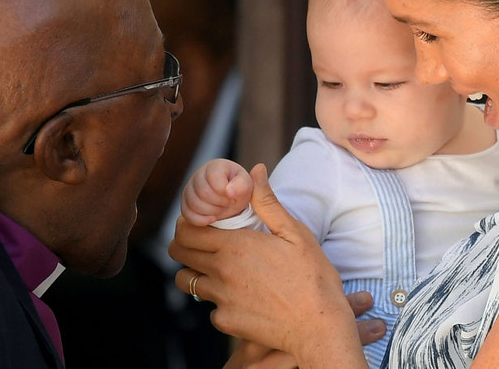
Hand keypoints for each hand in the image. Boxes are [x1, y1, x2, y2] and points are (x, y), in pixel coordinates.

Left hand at [170, 164, 368, 368]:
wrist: (320, 327)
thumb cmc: (314, 278)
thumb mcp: (295, 234)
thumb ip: (268, 203)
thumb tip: (255, 171)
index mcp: (236, 245)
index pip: (187, 230)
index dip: (187, 223)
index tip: (200, 221)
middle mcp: (221, 271)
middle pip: (178, 253)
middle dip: (185, 244)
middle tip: (204, 241)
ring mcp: (221, 299)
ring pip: (187, 281)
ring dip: (197, 272)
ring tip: (220, 269)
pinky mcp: (226, 322)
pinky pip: (210, 308)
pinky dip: (220, 301)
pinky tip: (243, 297)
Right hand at [182, 158, 253, 225]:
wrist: (232, 198)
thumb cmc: (239, 188)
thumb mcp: (247, 185)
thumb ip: (242, 185)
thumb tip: (229, 191)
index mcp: (216, 166)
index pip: (214, 178)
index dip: (225, 191)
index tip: (233, 195)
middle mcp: (199, 174)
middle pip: (203, 192)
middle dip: (219, 202)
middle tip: (229, 203)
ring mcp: (190, 188)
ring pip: (193, 203)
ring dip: (211, 211)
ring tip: (222, 209)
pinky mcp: (185, 202)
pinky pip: (186, 213)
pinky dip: (200, 220)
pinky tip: (213, 219)